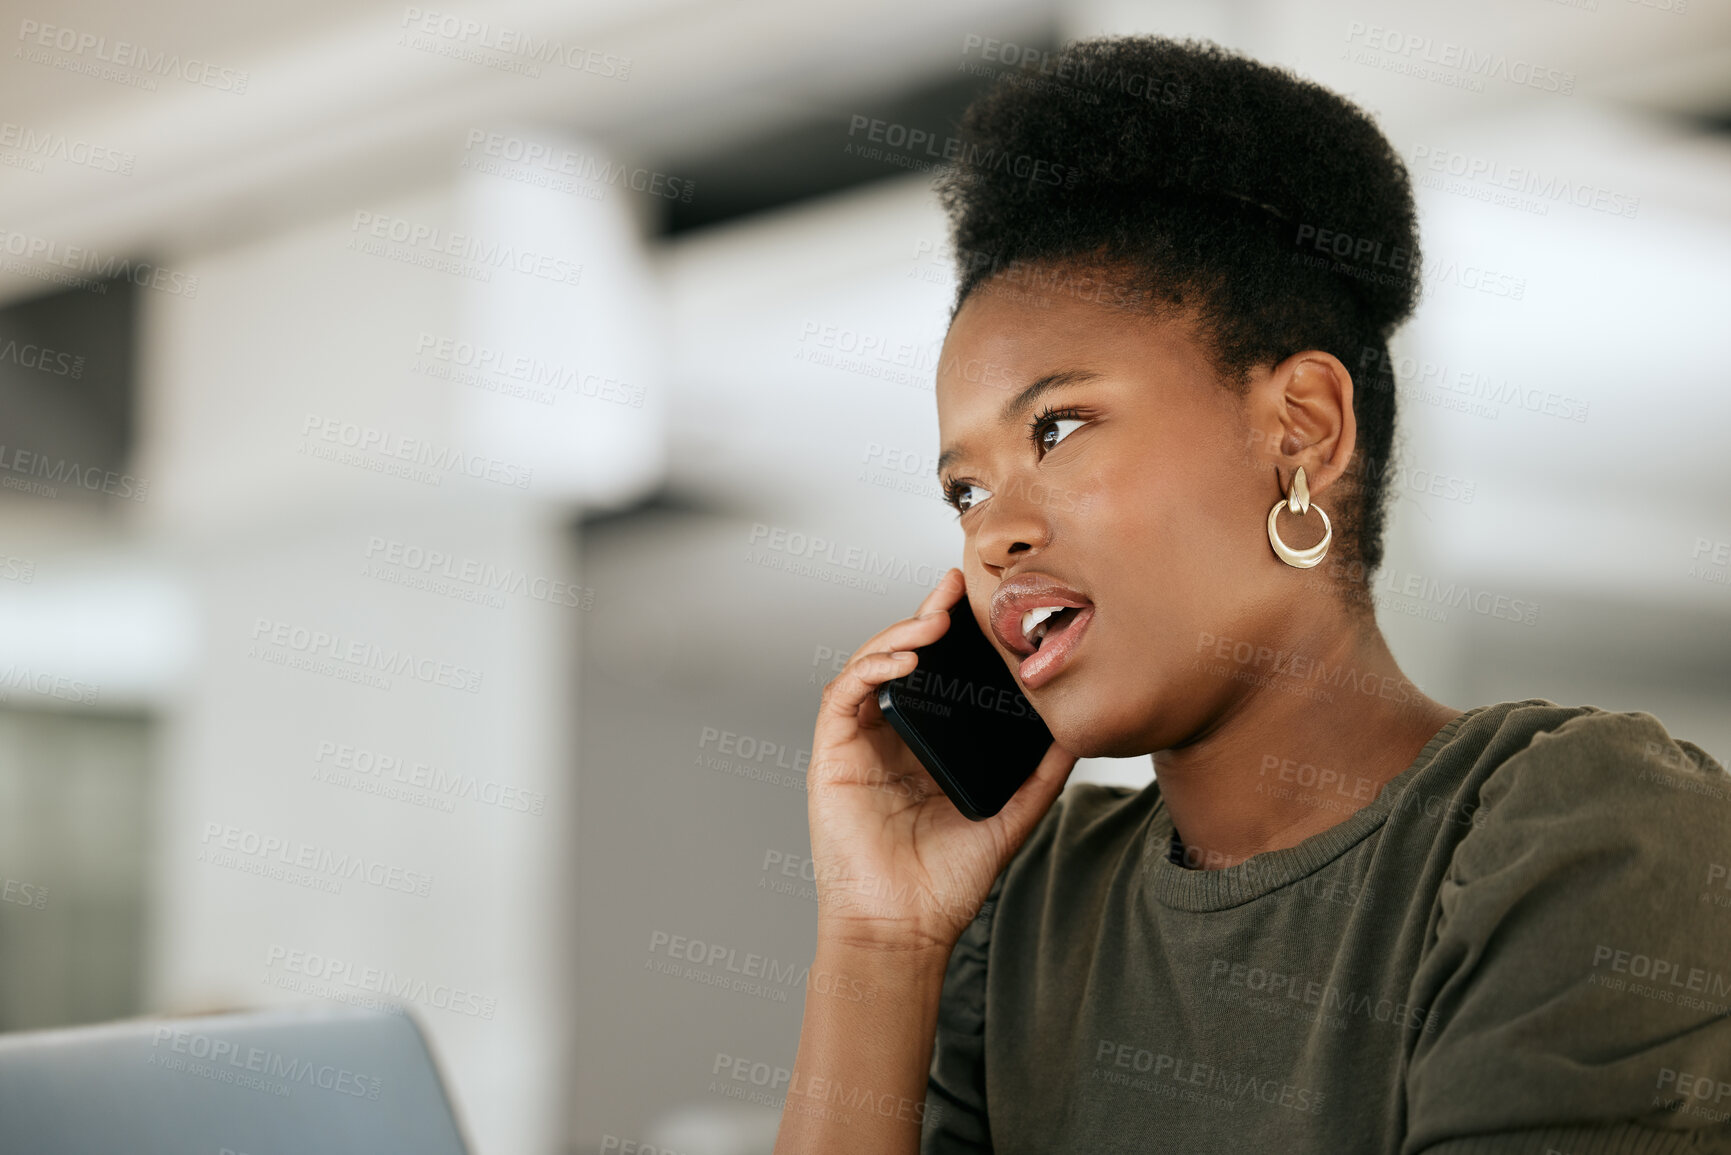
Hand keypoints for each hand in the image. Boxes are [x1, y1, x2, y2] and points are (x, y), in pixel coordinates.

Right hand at [806, 567, 1076, 952]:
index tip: (977, 600)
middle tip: (954, 588)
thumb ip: (1041, 772)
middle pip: (899, 657)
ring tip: (934, 619)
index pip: (936, 673)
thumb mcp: (1011, 815)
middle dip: (924, 615)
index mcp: (925, 745)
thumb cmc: (945, 883)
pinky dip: (869, 670)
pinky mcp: (832, 756)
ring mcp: (858, 744)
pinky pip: (842, 697)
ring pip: (868, 665)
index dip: (950, 632)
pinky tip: (903, 661)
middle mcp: (889, 737)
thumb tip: (1077, 729)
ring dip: (897, 634)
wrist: (904, 929)